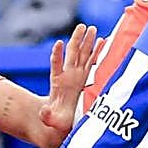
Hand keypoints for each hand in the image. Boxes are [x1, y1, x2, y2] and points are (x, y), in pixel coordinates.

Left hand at [38, 24, 99, 143]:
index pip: (56, 65)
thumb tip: (44, 113)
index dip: (57, 55)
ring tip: (92, 28)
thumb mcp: (51, 119)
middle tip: (82, 26)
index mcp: (58, 83)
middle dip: (77, 40)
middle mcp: (68, 75)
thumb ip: (47, 116)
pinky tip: (103, 42)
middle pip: (72, 54)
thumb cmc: (57, 121)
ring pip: (83, 55)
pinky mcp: (86, 78)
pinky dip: (98, 52)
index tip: (59, 43)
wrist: (61, 121)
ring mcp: (77, 75)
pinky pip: (93, 62)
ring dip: (87, 42)